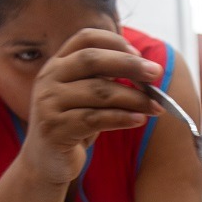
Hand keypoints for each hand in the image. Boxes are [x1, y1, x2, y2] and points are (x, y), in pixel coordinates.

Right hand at [22, 29, 163, 184]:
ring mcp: (48, 104)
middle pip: (93, 60)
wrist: (45, 163)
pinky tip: (139, 120)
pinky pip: (95, 119)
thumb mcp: (85, 97)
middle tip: (156, 72)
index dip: (114, 41)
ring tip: (155, 106)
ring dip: (133, 98)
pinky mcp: (54, 129)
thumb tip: (147, 71)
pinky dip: (122, 118)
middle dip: (129, 64)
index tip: (139, 54)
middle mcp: (48, 79)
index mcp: (57, 64)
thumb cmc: (73, 126)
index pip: (85, 38)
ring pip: (98, 91)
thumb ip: (104, 79)